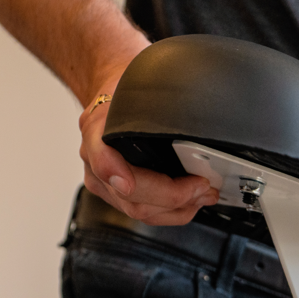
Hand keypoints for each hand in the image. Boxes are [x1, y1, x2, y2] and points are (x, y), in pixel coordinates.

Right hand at [78, 60, 219, 225]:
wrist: (111, 96)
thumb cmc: (125, 91)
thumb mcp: (137, 85)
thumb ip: (153, 99)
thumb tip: (189, 107)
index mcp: (96, 130)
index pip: (101, 158)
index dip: (114, 172)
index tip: (128, 183)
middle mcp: (95, 159)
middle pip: (131, 195)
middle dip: (173, 196)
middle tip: (202, 186)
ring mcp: (103, 181)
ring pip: (139, 210)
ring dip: (178, 208)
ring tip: (203, 195)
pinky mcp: (116, 196)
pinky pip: (143, 213)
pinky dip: (171, 211)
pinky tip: (190, 202)